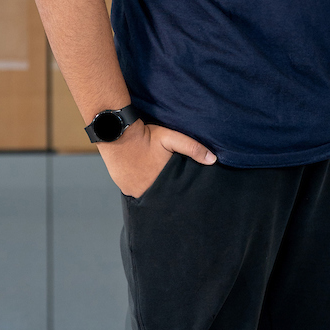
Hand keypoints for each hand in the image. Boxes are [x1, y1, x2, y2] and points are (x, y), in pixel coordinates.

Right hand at [98, 119, 215, 197]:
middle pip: (160, 197)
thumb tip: (213, 160)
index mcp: (160, 183)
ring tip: (157, 183)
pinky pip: (135, 192)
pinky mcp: (123, 187)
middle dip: (166, 194)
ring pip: (147, 196)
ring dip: (152, 191)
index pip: (173, 195)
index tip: (182, 192)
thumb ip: (192, 148)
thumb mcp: (172, 138)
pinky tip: (144, 179)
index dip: (178, 194)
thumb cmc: (146, 136)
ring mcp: (132, 191)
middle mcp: (145, 192)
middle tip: (171, 189)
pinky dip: (140, 187)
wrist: (117, 133)